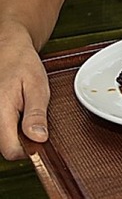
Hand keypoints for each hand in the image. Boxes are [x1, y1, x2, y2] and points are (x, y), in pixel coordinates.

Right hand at [0, 37, 49, 160]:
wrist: (8, 50)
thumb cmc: (23, 64)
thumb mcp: (37, 85)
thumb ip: (36, 113)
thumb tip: (39, 138)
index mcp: (0, 111)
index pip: (10, 150)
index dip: (28, 149)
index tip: (40, 136)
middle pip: (5, 146)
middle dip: (22, 138)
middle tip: (33, 115)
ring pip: (2, 139)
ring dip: (15, 131)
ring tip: (23, 110)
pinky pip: (1, 130)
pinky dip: (10, 125)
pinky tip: (16, 111)